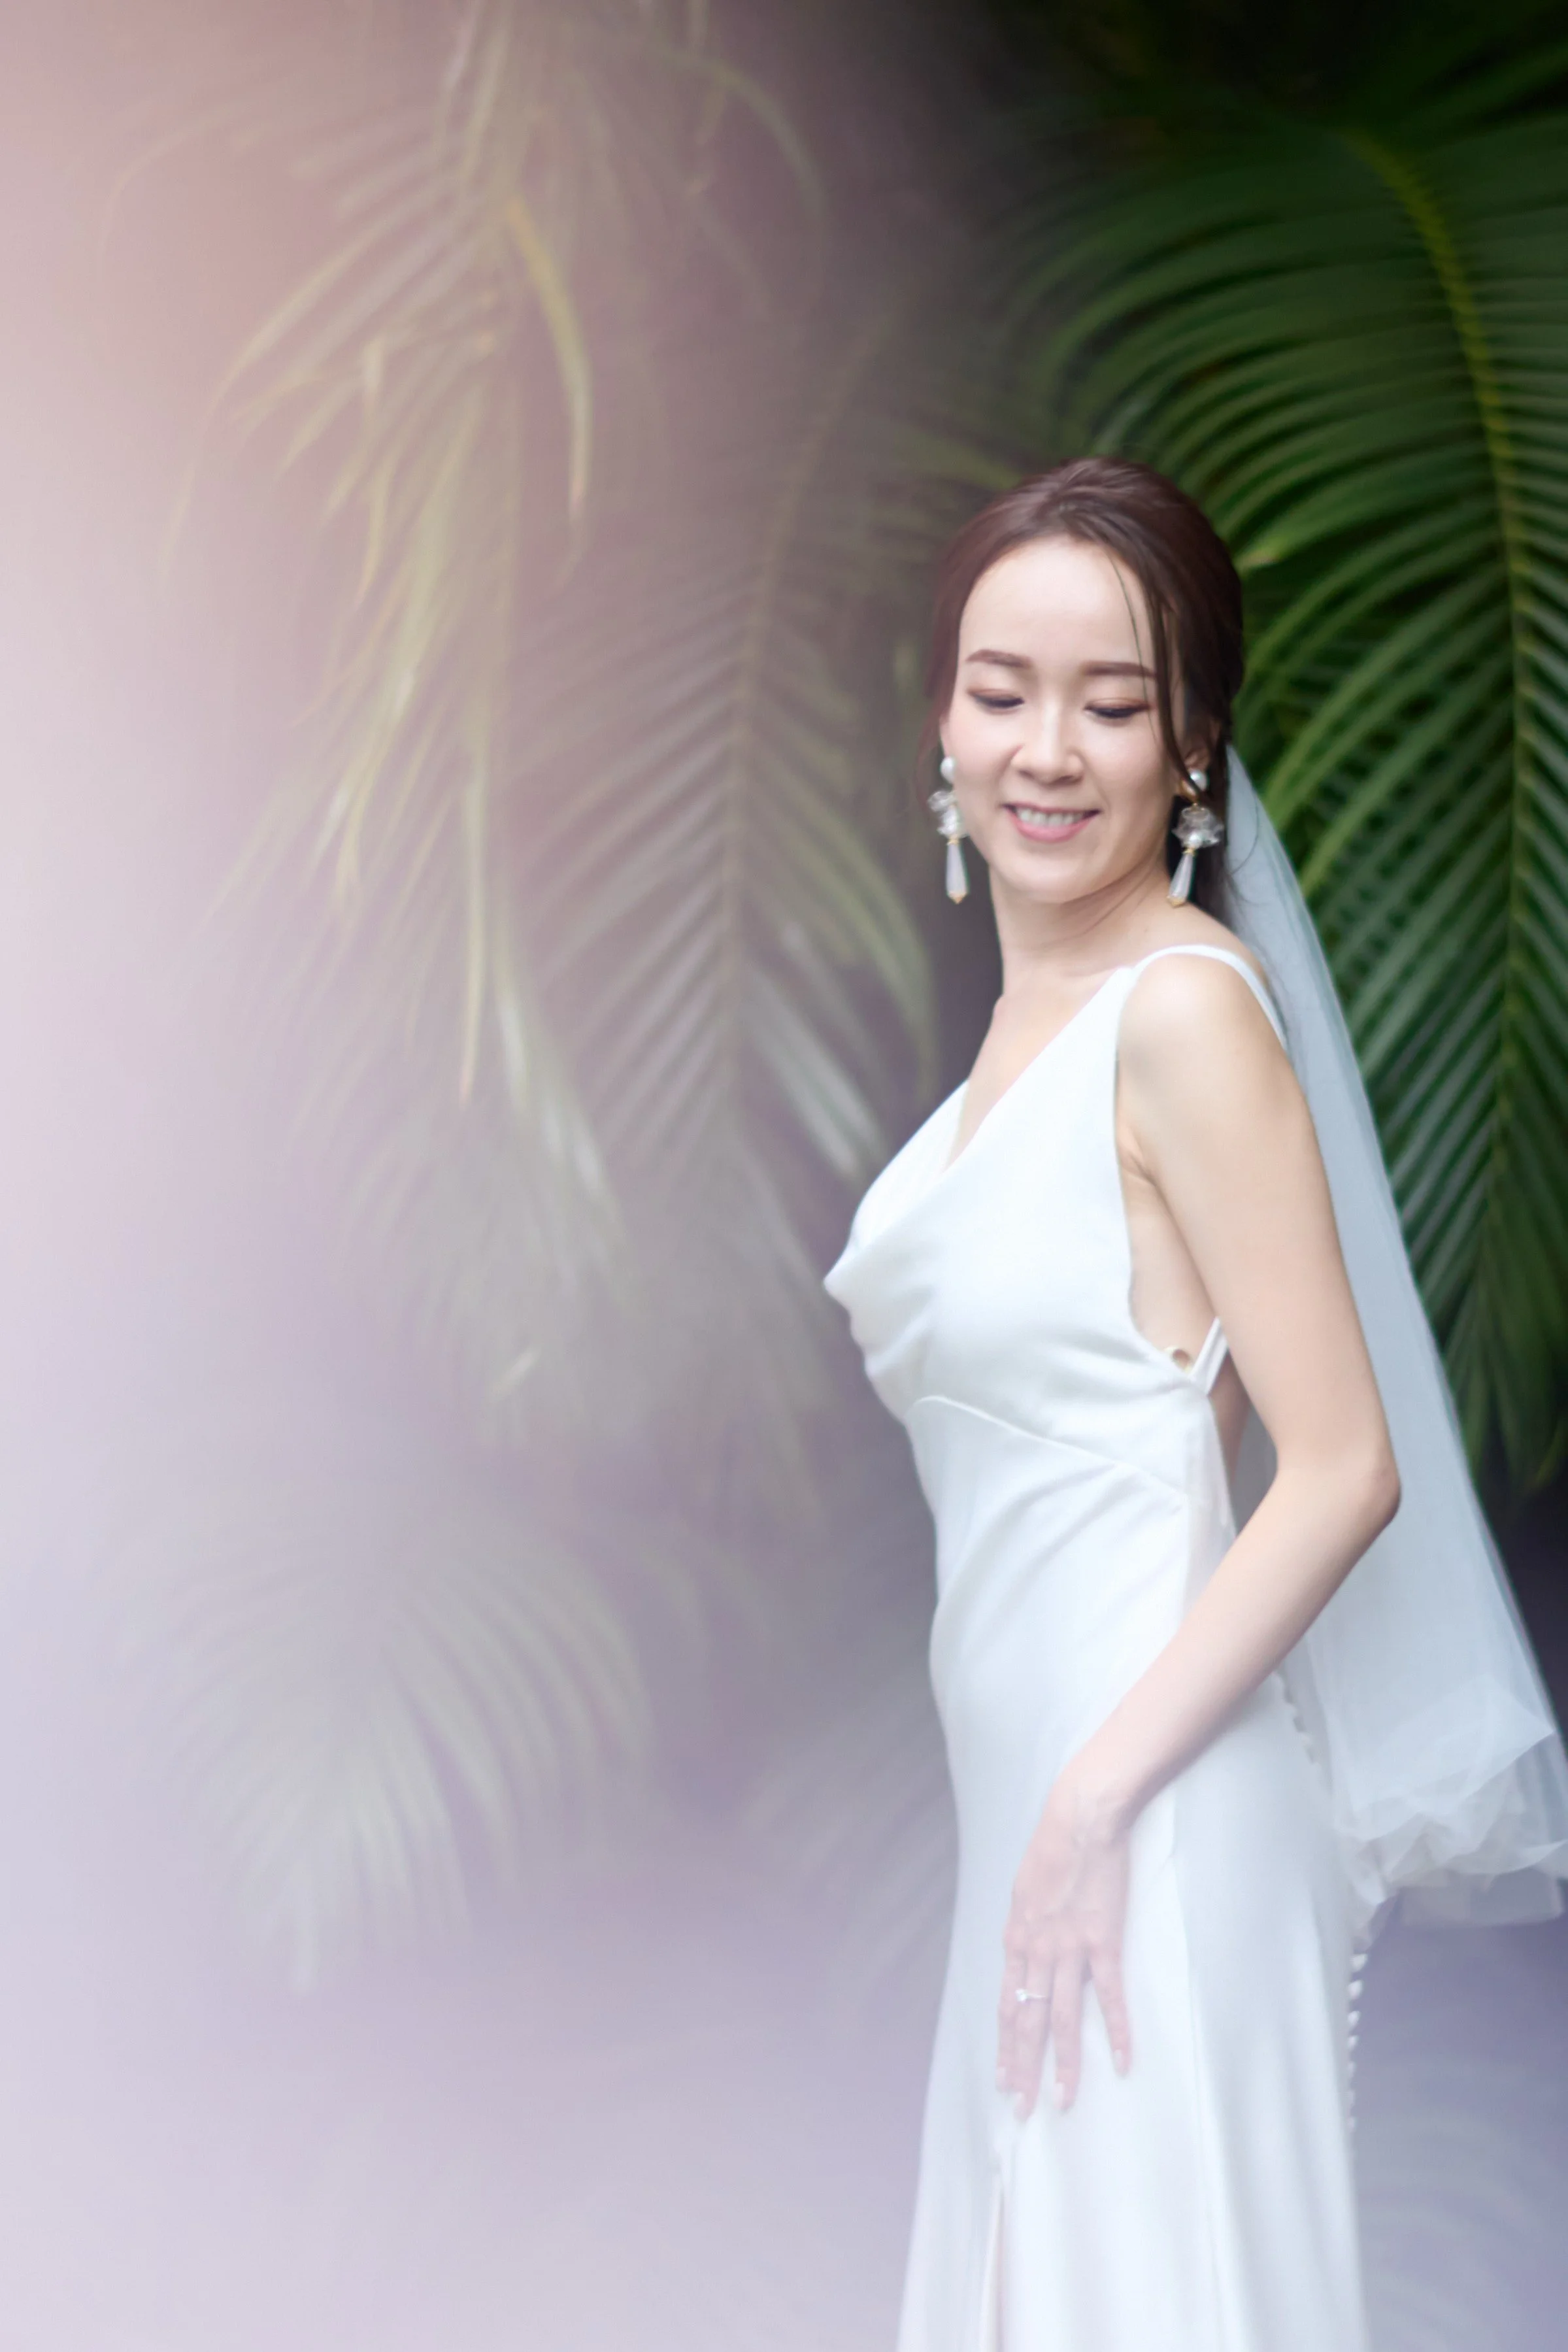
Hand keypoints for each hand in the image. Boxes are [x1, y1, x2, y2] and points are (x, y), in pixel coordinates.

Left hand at [996, 1770, 1132, 2117]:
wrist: (1080, 1817)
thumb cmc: (1053, 1846)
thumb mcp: (1024, 1888)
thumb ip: (1025, 1924)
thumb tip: (1024, 1950)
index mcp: (1017, 1939)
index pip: (1006, 2005)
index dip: (1005, 2046)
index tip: (1003, 2079)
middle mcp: (1036, 1950)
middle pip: (1027, 2021)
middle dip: (1024, 2069)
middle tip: (1022, 2109)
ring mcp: (1069, 1947)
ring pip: (1063, 2017)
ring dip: (1064, 2063)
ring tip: (1064, 2101)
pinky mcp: (1103, 1940)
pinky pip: (1109, 1994)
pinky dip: (1117, 2029)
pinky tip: (1122, 2060)